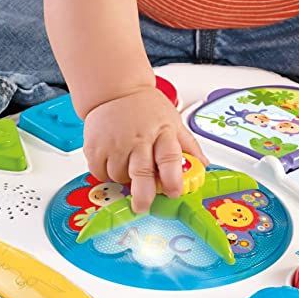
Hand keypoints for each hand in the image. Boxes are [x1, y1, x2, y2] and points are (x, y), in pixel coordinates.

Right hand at [82, 87, 207, 213]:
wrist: (115, 90)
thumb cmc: (146, 107)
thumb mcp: (173, 121)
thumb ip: (188, 146)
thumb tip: (203, 166)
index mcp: (162, 132)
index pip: (170, 158)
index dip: (173, 179)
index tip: (174, 192)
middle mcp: (138, 138)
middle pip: (142, 173)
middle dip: (143, 195)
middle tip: (143, 206)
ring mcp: (115, 142)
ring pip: (119, 176)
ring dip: (125, 178)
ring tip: (129, 162)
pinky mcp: (95, 146)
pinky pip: (100, 173)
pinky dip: (107, 173)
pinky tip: (114, 159)